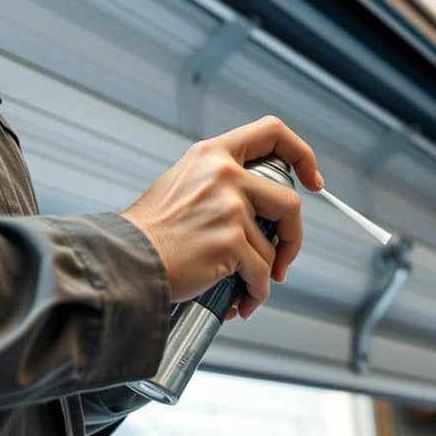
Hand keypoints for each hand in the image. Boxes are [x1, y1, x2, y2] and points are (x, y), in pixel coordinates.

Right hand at [122, 116, 322, 319]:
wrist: (122, 262)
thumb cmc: (148, 234)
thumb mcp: (182, 185)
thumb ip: (219, 185)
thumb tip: (259, 210)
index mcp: (212, 155)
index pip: (272, 132)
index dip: (302, 154)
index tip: (313, 181)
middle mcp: (223, 174)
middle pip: (289, 202)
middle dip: (293, 238)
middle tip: (282, 260)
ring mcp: (229, 208)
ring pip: (272, 247)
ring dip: (263, 275)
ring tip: (242, 289)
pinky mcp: (230, 242)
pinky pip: (261, 274)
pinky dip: (255, 293)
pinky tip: (240, 302)